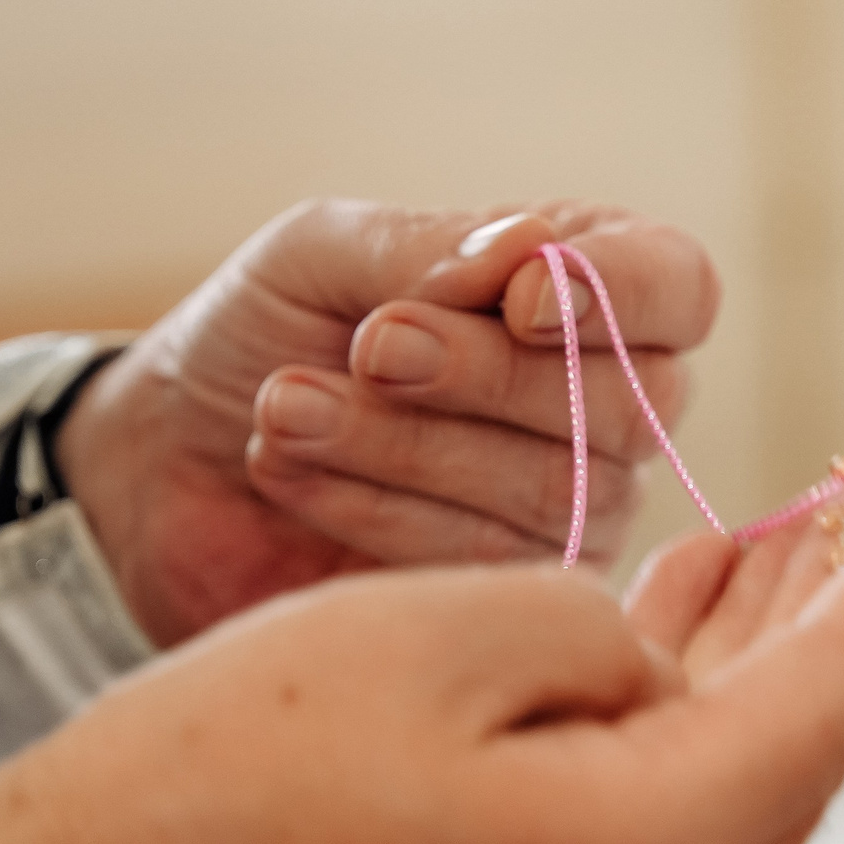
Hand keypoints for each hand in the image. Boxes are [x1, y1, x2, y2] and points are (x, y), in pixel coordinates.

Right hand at [0, 507, 843, 843]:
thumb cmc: (221, 783)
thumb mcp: (436, 633)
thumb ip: (603, 626)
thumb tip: (651, 661)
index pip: (830, 699)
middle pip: (786, 750)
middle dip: (831, 614)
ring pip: (715, 788)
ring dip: (745, 663)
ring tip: (783, 540)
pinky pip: (645, 832)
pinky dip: (668, 727)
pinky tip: (667, 637)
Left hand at [58, 201, 719, 647]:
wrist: (166, 459)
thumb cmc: (267, 331)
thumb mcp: (324, 251)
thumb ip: (429, 245)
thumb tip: (535, 251)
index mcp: (589, 287)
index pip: (678, 288)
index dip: (620, 297)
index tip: (516, 300)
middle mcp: (608, 400)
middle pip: (627, 402)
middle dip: (483, 375)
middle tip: (368, 346)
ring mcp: (578, 508)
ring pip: (559, 488)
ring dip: (406, 443)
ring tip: (286, 407)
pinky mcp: (516, 598)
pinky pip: (491, 565)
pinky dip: (376, 510)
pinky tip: (289, 469)